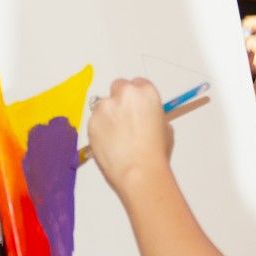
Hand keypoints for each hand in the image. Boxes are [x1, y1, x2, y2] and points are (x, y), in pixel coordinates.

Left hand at [88, 78, 173, 193]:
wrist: (139, 172)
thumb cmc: (155, 153)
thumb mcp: (165, 128)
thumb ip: (152, 115)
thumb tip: (143, 116)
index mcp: (146, 92)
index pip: (138, 83)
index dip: (137, 97)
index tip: (136, 106)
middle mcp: (124, 94)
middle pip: (118, 87)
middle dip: (120, 100)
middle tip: (125, 119)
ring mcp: (105, 107)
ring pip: (103, 105)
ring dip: (108, 116)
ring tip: (118, 138)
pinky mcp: (91, 122)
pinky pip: (94, 122)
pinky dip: (100, 130)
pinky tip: (110, 144)